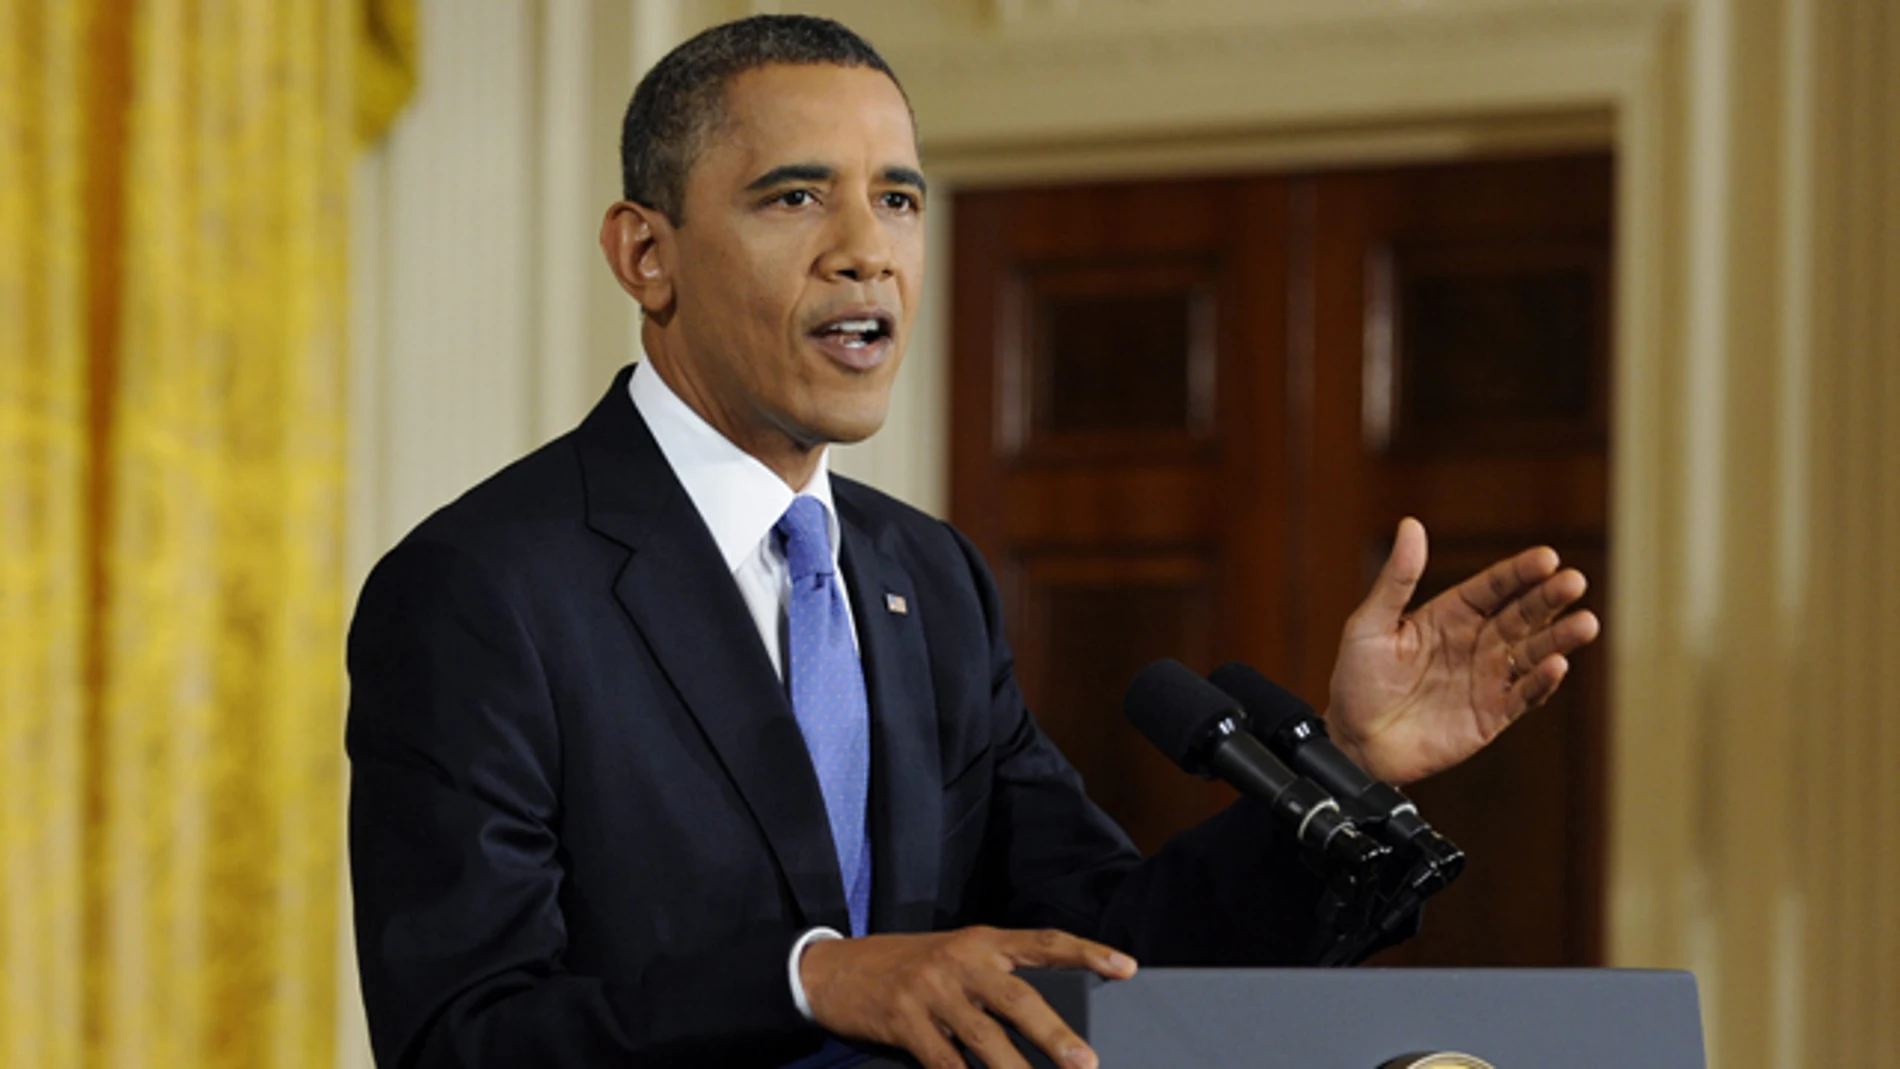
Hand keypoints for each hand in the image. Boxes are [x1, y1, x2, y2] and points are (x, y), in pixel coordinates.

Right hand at [799, 926, 1136, 1068]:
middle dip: (1056, 1035)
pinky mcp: (904, 1021)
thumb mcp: (952, 957)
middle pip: (1019, 998)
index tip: (1127, 968)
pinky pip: (944, 1063)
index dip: (1087, 953)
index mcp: (980, 940)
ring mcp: (930, 990)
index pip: (1043, 942)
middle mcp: (960, 960)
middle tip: (1087, 1063)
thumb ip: (994, 977)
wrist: (832, 970)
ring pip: (985, 1038)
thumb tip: (1045, 1019)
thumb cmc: (903, 967)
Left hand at [1325, 518, 1599, 784]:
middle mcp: (1475, 641)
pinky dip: (1542, 682)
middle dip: (1549, 598)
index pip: (1493, 586)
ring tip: (1585, 623)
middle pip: (1522, 613)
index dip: (1519, 572)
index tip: (1546, 557)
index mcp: (1450, 614)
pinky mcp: (1492, 715)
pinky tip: (1557, 666)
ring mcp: (1486, 678)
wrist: (1355, 741)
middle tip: (1574, 582)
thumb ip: (1397, 578)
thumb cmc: (1357, 679)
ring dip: (1559, 638)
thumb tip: (1411, 525)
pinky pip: (1523, 696)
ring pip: (1533, 652)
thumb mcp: (1370, 624)